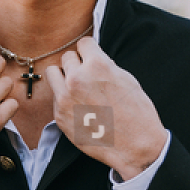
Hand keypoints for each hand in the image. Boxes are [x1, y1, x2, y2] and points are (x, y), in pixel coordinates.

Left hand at [44, 37, 165, 179]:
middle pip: (67, 57)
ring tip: (76, 88)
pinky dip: (64, 99)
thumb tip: (93, 60)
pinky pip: (55, 97)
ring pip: (53, 73)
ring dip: (63, 77)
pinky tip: (80, 108)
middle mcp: (77, 78)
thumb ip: (105, 66)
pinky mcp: (59, 115)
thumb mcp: (126, 79)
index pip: (83, 43)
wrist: (135, 146)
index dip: (90, 52)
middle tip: (88, 77)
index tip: (92, 59)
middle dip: (77, 65)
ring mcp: (65, 97)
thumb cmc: (137, 113)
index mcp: (97, 65)